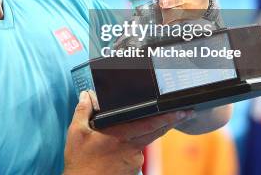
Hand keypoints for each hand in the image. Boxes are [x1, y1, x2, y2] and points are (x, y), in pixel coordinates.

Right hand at [63, 91, 192, 174]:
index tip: (181, 111)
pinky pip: (138, 153)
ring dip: (144, 134)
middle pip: (156, 132)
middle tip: (184, 113)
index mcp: (120, 136)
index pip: (150, 124)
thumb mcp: (76, 132)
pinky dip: (133, 146)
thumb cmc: (80, 161)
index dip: (168, 117)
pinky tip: (120, 147)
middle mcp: (131, 148)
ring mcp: (135, 161)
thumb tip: (87, 94)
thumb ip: (83, 110)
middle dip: (171, 122)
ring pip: (144, 142)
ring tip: (132, 128)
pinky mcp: (134, 170)